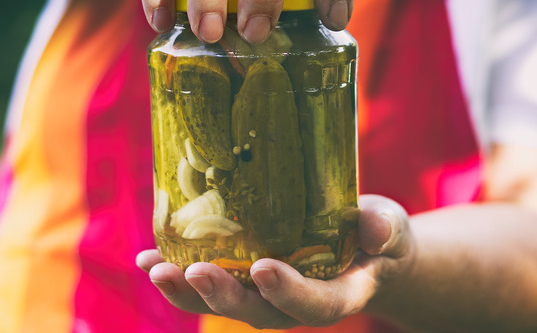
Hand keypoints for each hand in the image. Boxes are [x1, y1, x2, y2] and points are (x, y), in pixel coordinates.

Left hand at [136, 195, 413, 328]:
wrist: (361, 253)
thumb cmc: (378, 240)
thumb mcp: (390, 229)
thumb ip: (383, 228)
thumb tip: (376, 227)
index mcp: (336, 296)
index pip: (313, 304)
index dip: (288, 292)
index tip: (264, 268)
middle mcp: (293, 304)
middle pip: (255, 311)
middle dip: (220, 295)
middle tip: (193, 273)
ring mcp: (264, 296)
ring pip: (223, 302)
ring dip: (185, 291)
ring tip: (154, 269)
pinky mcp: (244, 279)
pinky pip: (208, 283)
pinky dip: (177, 274)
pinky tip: (146, 259)